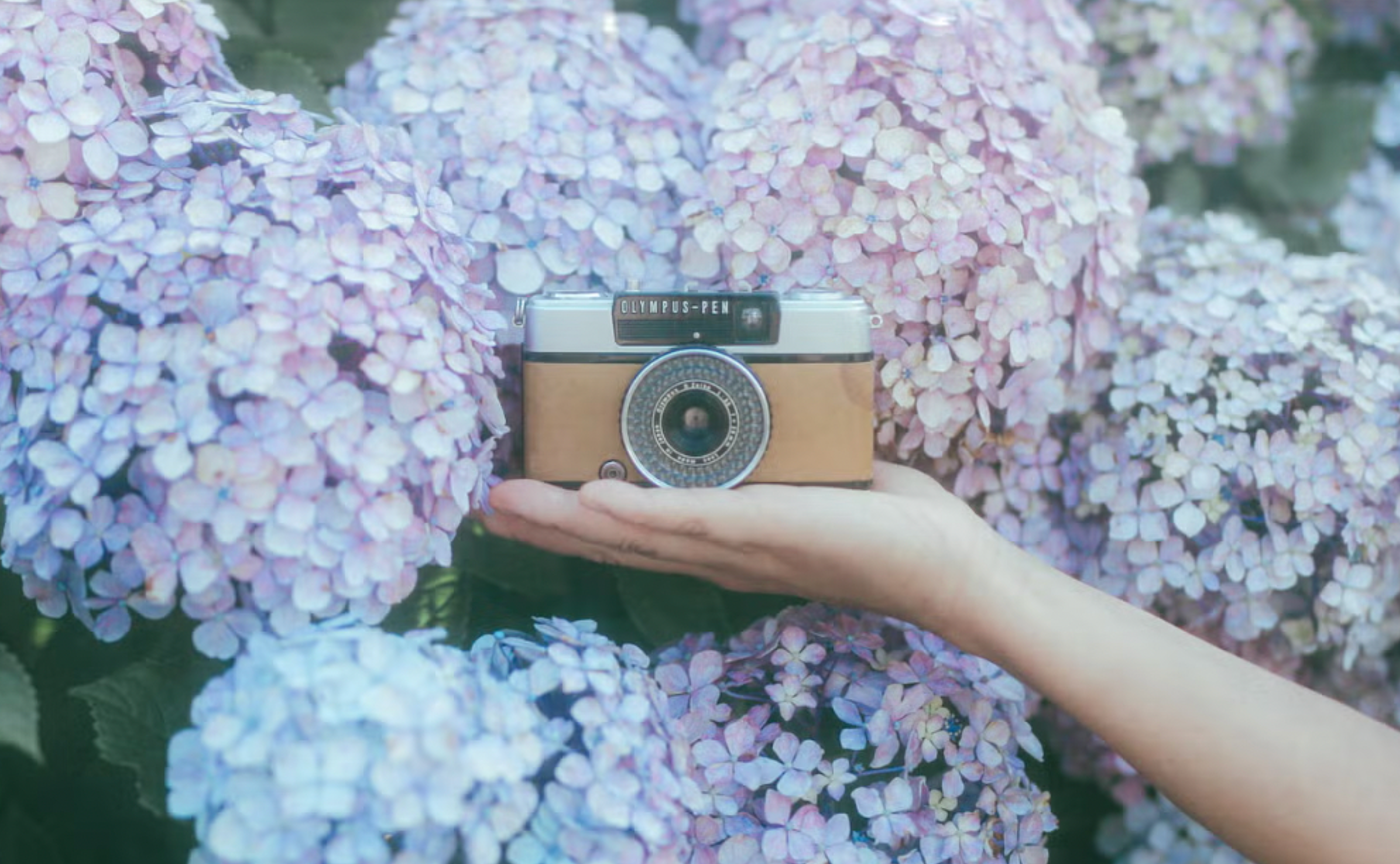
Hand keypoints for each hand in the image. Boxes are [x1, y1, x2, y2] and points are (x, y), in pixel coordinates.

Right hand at [481, 462, 1014, 645]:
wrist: (943, 563)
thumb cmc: (882, 522)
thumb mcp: (814, 478)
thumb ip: (777, 455)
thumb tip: (756, 410)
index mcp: (725, 542)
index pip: (638, 534)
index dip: (578, 522)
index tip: (525, 501)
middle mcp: (719, 553)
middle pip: (616, 542)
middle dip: (547, 526)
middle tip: (484, 505)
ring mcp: (737, 547)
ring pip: (633, 534)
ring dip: (564, 520)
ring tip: (505, 501)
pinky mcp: (765, 532)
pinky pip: (685, 522)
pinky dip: (631, 516)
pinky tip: (585, 503)